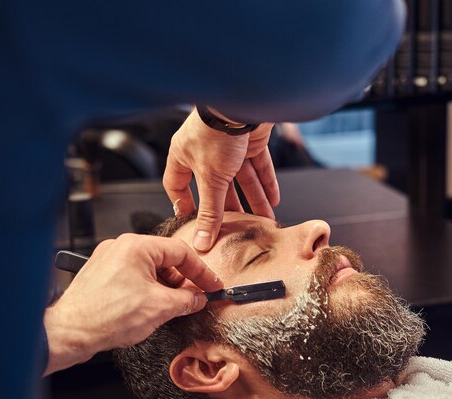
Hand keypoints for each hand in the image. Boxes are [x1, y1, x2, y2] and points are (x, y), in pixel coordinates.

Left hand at [43, 234, 222, 375]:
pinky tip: (152, 306)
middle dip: (182, 280)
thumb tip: (198, 298)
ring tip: (172, 306)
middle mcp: (120, 247)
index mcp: (136, 246)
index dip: (201, 271)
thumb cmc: (104, 316)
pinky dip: (147, 289)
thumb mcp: (160, 308)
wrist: (70, 332)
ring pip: (148, 268)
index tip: (211, 285)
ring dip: (164, 286)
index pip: (180, 252)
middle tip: (194, 297)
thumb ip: (187, 299)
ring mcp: (108, 259)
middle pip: (164, 258)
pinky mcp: (101, 274)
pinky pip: (133, 276)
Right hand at [163, 107, 279, 251]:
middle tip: (237, 227)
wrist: (243, 103)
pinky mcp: (250, 139)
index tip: (193, 222)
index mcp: (183, 155)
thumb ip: (209, 212)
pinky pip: (258, 165)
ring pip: (240, 178)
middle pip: (215, 186)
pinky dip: (266, 182)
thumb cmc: (216, 133)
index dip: (185, 204)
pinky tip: (273, 200)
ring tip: (263, 219)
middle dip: (229, 207)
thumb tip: (201, 242)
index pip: (177, 184)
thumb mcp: (211, 179)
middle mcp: (204, 150)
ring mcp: (228, 145)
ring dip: (253, 198)